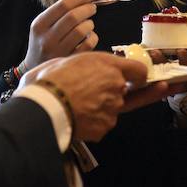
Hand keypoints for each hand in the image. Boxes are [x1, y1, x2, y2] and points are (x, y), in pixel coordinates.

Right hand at [23, 0, 98, 68]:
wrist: (35, 68)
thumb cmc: (44, 40)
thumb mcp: (46, 23)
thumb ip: (63, 7)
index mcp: (39, 24)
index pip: (62, 5)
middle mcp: (46, 38)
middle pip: (73, 17)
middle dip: (87, 8)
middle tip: (93, 7)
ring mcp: (57, 52)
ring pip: (81, 30)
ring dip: (90, 23)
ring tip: (89, 23)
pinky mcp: (68, 61)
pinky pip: (88, 45)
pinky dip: (93, 37)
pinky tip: (90, 36)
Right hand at [23, 52, 169, 141]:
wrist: (44, 105)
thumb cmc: (52, 79)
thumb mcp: (72, 59)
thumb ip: (91, 64)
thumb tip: (92, 67)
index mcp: (108, 65)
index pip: (139, 71)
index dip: (141, 76)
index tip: (141, 80)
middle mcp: (116, 86)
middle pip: (126, 92)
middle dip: (118, 94)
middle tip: (112, 94)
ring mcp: (112, 108)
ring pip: (112, 109)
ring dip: (101, 108)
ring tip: (76, 105)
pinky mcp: (104, 127)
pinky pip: (102, 124)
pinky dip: (93, 122)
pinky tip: (76, 117)